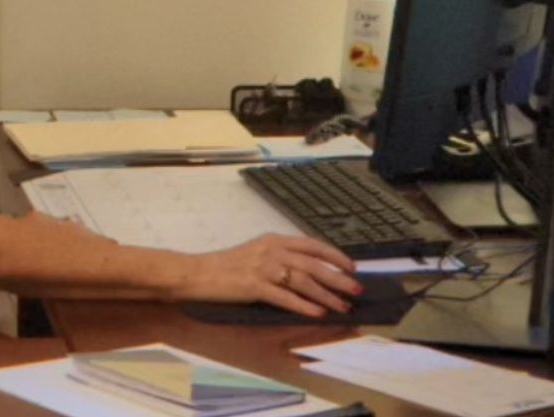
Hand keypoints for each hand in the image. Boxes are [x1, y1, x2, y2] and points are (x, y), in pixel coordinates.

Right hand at [180, 234, 361, 317]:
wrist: (196, 274)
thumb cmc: (225, 266)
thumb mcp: (256, 253)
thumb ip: (280, 257)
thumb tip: (309, 271)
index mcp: (273, 240)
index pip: (312, 245)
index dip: (335, 256)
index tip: (352, 267)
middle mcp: (271, 251)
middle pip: (313, 265)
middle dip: (338, 279)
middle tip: (357, 290)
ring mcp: (262, 268)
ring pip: (304, 282)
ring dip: (327, 295)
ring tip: (343, 306)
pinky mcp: (253, 286)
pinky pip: (285, 297)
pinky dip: (304, 306)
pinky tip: (318, 313)